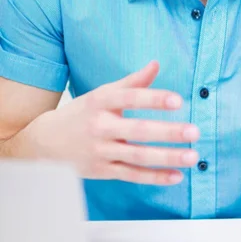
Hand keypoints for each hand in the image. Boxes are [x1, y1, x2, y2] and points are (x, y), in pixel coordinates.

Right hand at [22, 61, 199, 184]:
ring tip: (193, 156)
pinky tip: (177, 176)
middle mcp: (100, 127)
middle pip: (138, 131)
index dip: (154, 99)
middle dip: (167, 132)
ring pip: (137, 156)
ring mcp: (101, 151)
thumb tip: (156, 64)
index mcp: (101, 103)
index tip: (178, 100)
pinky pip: (132, 175)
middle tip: (194, 131)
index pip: (130, 98)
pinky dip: (154, 177)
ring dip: (167, 158)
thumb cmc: (83, 113)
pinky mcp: (102, 171)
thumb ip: (133, 82)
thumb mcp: (103, 94)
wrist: (44, 143)